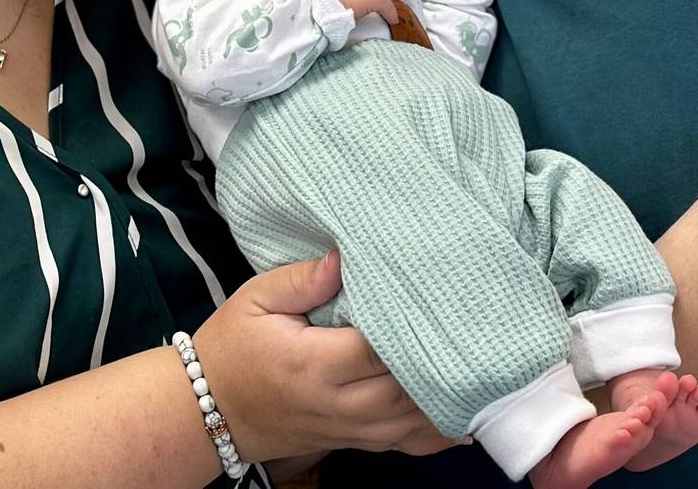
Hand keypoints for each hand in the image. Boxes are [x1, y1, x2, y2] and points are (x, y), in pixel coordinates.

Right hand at [194, 250, 457, 461]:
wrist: (210, 410)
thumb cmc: (233, 346)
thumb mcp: (255, 299)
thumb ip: (303, 278)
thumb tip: (347, 254)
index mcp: (314, 364)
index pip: (381, 347)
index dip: (416, 324)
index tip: (443, 293)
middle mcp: (339, 403)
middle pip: (409, 385)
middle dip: (444, 356)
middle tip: (478, 320)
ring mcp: (351, 429)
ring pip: (416, 418)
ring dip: (453, 394)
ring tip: (487, 362)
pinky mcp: (356, 441)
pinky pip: (409, 443)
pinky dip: (442, 431)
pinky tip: (471, 412)